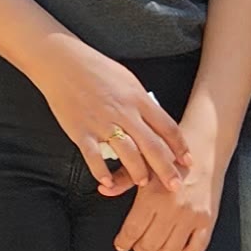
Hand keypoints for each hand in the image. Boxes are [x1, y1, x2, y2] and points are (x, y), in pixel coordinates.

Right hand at [36, 39, 187, 196]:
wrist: (63, 64)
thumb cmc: (96, 69)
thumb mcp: (128, 80)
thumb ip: (142, 103)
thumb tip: (155, 121)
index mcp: (138, 99)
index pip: (167, 127)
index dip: (180, 147)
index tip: (187, 161)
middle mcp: (124, 113)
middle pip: (153, 146)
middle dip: (167, 169)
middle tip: (175, 186)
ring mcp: (103, 123)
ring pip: (128, 154)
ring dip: (138, 172)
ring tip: (143, 182)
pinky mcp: (81, 131)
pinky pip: (94, 157)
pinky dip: (101, 171)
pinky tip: (106, 182)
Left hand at [113, 96, 224, 250]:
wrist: (206, 144)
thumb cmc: (173, 152)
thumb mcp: (144, 162)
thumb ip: (122, 179)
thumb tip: (104, 189)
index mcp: (154, 196)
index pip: (133, 231)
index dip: (124, 242)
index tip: (121, 244)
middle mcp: (174, 209)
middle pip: (150, 244)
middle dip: (139, 247)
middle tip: (136, 243)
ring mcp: (192, 216)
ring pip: (170, 250)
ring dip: (159, 250)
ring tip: (154, 243)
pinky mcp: (208, 219)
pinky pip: (196, 248)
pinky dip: (184, 250)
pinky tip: (177, 242)